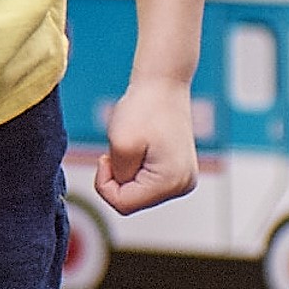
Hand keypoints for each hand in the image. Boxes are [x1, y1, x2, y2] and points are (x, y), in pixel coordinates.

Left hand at [95, 76, 198, 215]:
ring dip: (126, 171)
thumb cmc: (144, 108)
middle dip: (117, 177)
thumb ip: (118, 176)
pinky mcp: (178, 171)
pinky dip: (135, 167)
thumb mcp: (121, 144)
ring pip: (138, 192)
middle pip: (132, 200)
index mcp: (171, 182)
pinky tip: (140, 147)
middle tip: (120, 149)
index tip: (105, 157)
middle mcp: (183, 186)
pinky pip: (146, 181)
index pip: (123, 204)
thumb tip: (122, 190)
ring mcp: (183, 179)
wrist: (163, 84)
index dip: (104, 183)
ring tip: (132, 145)